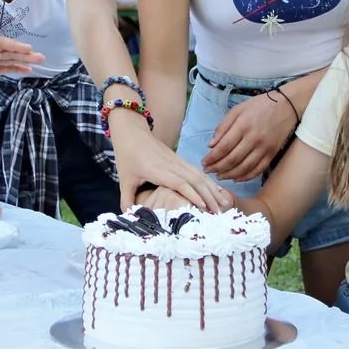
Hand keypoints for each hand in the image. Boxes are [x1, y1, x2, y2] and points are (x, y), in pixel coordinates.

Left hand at [0, 38, 43, 99]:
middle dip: (23, 54)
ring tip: (39, 63)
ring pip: (8, 60)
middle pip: (7, 51)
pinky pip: (4, 69)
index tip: (28, 49)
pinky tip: (26, 71)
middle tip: (40, 57)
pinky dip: (15, 69)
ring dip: (23, 61)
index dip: (14, 46)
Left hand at [108, 114, 230, 211]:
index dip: (193, 195)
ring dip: (212, 189)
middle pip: (195, 180)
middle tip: (218, 212)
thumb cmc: (128, 155)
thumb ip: (126, 199)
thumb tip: (128, 216)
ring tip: (223, 204)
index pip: (180, 183)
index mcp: (159, 170)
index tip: (204, 207)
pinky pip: (198, 171)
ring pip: (200, 175)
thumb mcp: (124, 179)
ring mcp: (178, 161)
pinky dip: (209, 181)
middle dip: (209, 196)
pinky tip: (217, 190)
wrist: (133, 132)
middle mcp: (172, 165)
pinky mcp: (180, 160)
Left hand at [201, 90, 297, 182]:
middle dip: (217, 168)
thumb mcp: (238, 110)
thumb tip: (210, 145)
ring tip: (219, 176)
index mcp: (243, 125)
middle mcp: (254, 138)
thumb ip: (223, 127)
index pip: (224, 147)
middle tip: (208, 171)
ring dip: (229, 174)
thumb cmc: (259, 106)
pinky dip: (245, 176)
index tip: (204, 162)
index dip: (212, 157)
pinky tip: (236, 178)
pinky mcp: (272, 154)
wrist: (287, 106)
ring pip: (244, 167)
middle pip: (232, 159)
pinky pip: (257, 170)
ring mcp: (265, 148)